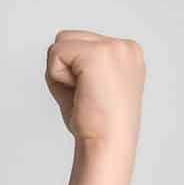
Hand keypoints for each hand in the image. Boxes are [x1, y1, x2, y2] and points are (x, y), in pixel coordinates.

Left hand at [44, 31, 144, 147]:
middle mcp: (125, 46)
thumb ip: (80, 63)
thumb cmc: (98, 124)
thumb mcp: (94, 85)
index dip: (76, 72)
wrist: (107, 146)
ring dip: (62, 72)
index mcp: (128, 53)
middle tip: (87, 97)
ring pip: (60, 42)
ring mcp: (113, 47)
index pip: (81, 43)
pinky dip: (57, 78)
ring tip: (84, 95)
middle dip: (67, 69)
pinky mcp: (97, 54)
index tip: (94, 96)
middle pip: (68, 38)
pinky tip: (80, 94)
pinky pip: (55, 54)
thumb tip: (55, 49)